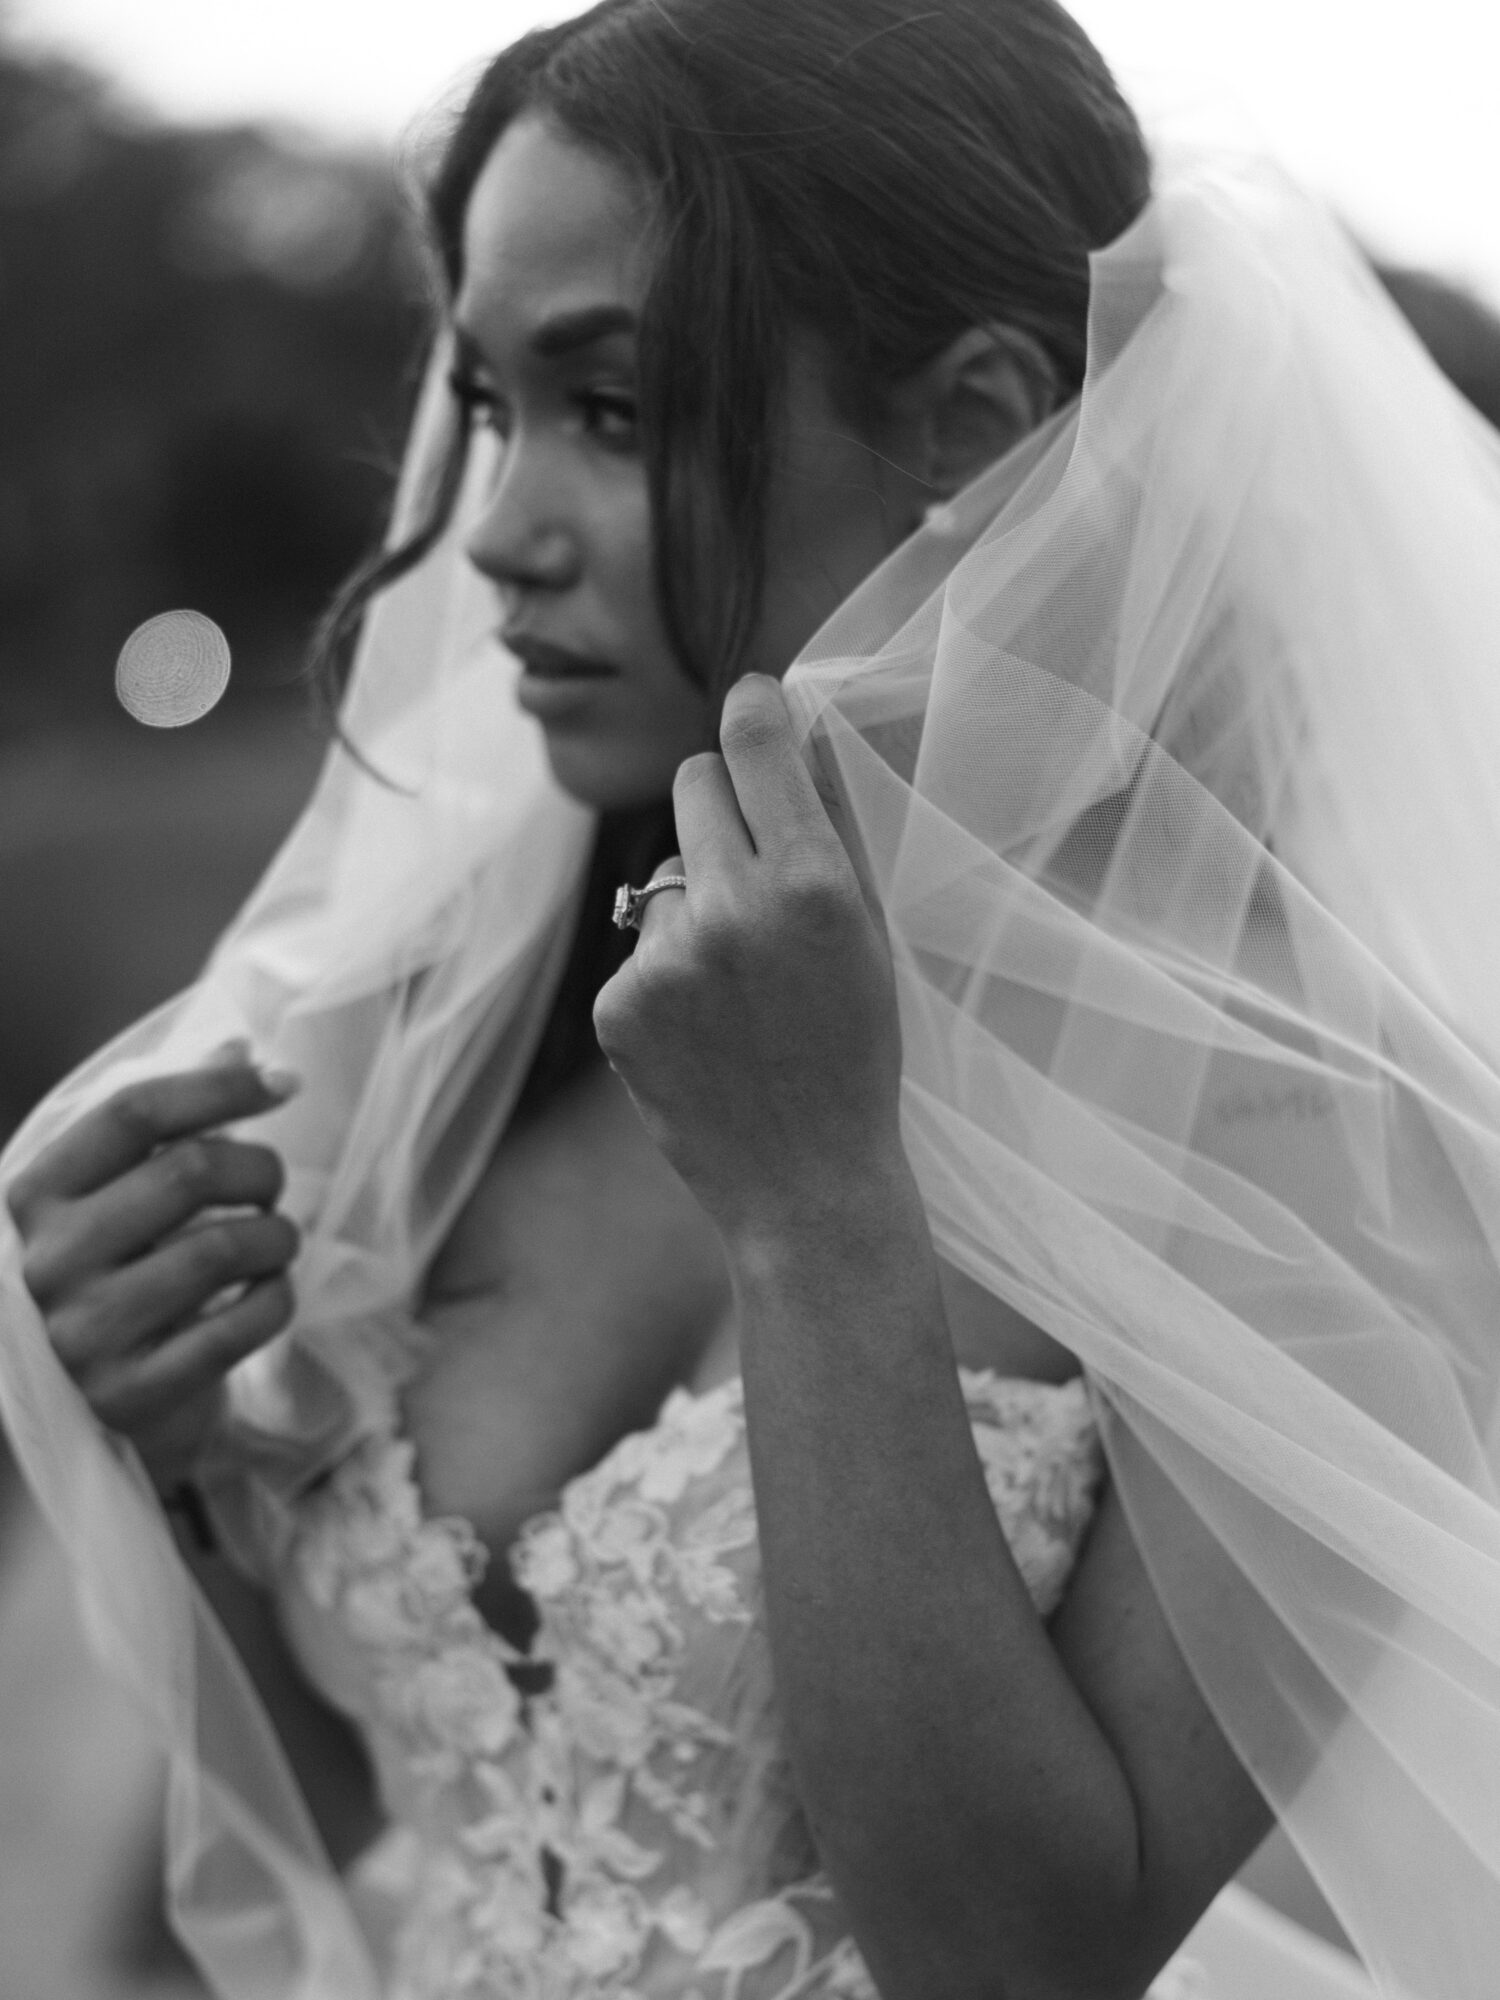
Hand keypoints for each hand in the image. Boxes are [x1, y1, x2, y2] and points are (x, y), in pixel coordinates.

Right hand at [5, 1044, 301, 1488]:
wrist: (79, 1414)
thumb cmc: (105, 1279)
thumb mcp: (109, 1198)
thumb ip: (165, 1126)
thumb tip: (240, 1048)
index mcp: (31, 1196)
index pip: (132, 1112)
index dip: (221, 1087)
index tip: (285, 1083)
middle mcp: (46, 1261)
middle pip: (188, 1172)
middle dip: (260, 1167)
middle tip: (272, 1185)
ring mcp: (84, 1333)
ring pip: (224, 1248)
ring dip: (277, 1234)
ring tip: (274, 1240)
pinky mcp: (131, 1394)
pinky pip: (241, 1326)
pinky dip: (278, 1298)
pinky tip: (270, 1292)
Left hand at [593, 676, 908, 1249]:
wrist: (808, 1186)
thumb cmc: (855, 1056)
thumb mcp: (869, 940)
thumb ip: (829, 840)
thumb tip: (795, 744)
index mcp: (814, 884)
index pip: (754, 740)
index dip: (752, 706)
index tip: (750, 700)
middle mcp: (733, 908)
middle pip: (693, 783)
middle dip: (720, 803)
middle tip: (747, 856)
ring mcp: (666, 959)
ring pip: (663, 875)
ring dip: (693, 907)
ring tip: (736, 990)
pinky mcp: (618, 1005)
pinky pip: (636, 948)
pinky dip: (663, 978)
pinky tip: (703, 1032)